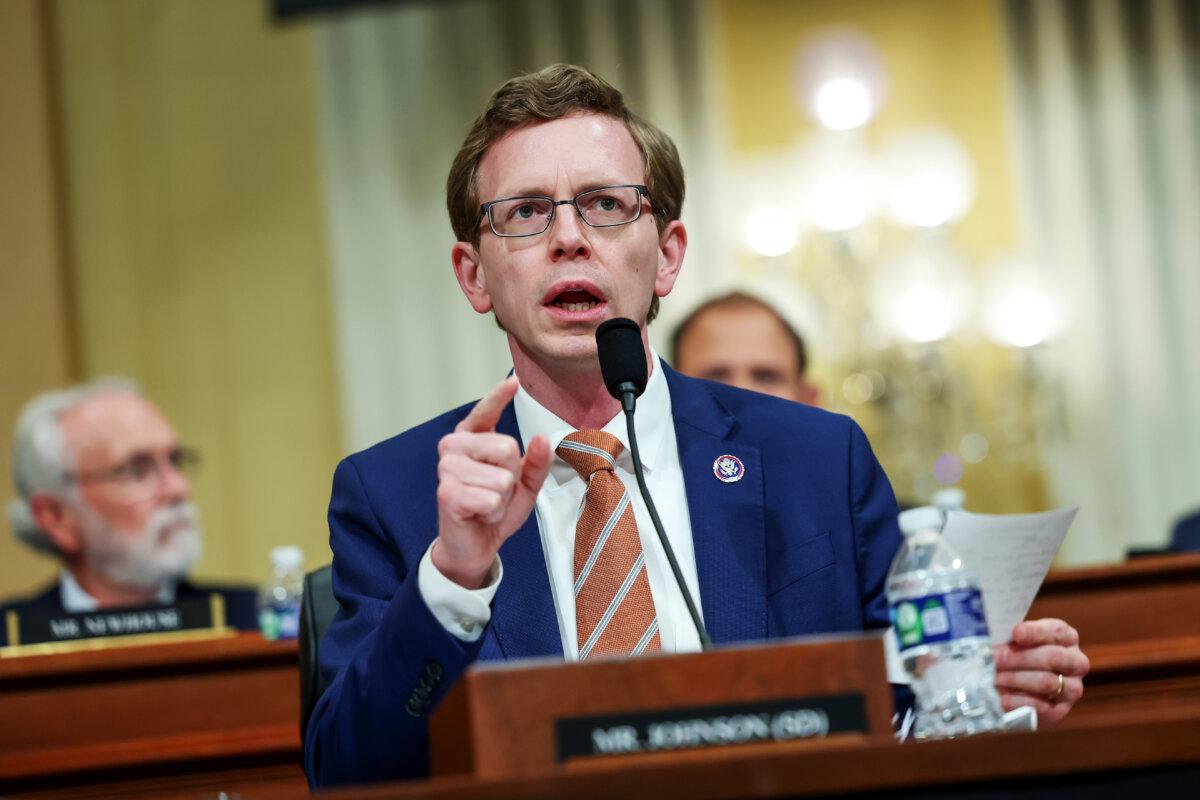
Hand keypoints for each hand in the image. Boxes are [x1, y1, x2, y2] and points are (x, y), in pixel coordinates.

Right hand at [432, 376, 551, 588]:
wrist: (474, 546)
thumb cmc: (494, 510)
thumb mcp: (525, 485)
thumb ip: (536, 462)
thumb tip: (541, 439)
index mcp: (471, 438)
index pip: (485, 411)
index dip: (499, 396)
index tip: (513, 382)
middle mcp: (454, 447)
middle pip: (506, 447)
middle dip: (512, 477)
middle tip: (496, 492)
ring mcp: (447, 468)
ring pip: (502, 477)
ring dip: (503, 498)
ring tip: (487, 504)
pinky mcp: (447, 493)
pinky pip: (491, 498)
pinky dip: (494, 512)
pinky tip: (479, 514)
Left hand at [993, 618, 1089, 724]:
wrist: (1016, 690)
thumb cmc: (1015, 655)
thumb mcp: (1014, 642)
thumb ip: (1010, 639)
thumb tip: (992, 640)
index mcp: (1066, 638)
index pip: (1057, 632)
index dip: (1036, 632)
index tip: (1015, 633)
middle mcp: (1076, 662)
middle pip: (1053, 657)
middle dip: (1019, 657)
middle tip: (994, 658)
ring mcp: (1072, 688)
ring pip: (1047, 682)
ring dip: (1016, 679)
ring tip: (993, 677)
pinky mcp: (1060, 710)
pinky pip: (1042, 706)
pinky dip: (1019, 701)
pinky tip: (1002, 698)